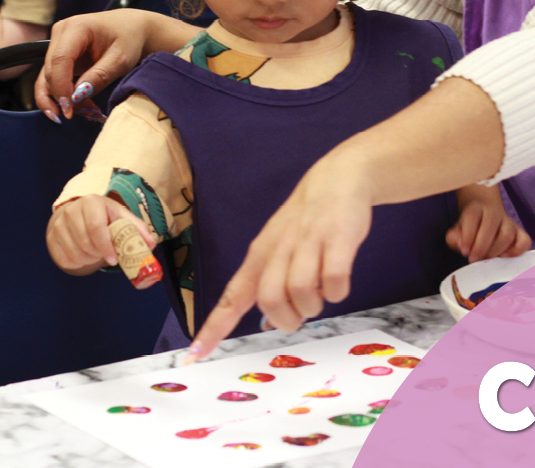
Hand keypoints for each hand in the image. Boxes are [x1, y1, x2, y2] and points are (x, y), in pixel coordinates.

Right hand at [35, 9, 149, 120]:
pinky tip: (73, 108)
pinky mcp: (60, 55)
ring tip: (85, 113)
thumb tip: (77, 95)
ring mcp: (58, 43)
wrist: (133, 28)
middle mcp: (61, 33)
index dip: (61, 86)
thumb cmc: (129, 39)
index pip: (60, 59)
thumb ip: (99, 76)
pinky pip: (53, 78)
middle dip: (65, 96)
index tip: (69, 108)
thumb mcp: (121, 59)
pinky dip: (62, 95)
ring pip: (49, 77)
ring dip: (62, 99)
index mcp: (76, 27)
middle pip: (52, 71)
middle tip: (88, 113)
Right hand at [47, 194, 156, 274]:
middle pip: (85, 242)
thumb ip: (137, 229)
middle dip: (99, 254)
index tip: (113, 260)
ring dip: (89, 259)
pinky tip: (84, 255)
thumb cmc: (104, 215)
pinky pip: (64, 260)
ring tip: (96, 253)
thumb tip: (150, 244)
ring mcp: (57, 225)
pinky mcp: (50, 238)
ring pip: (75, 253)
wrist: (76, 212)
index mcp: (91, 202)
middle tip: (107, 255)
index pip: (96, 227)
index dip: (105, 246)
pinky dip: (77, 263)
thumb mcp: (120, 216)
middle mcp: (71, 211)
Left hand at [189, 152, 373, 357]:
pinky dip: (338, 291)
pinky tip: (338, 283)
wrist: (339, 177)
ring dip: (313, 306)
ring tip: (322, 295)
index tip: (194, 356)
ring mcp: (310, 242)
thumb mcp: (279, 245)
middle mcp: (280, 249)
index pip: (231, 297)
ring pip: (301, 291)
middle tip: (300, 316)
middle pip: (269, 299)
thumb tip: (266, 323)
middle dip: (286, 319)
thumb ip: (270, 281)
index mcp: (260, 254)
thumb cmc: (306, 219)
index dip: (214, 328)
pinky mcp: (339, 238)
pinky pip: (334, 280)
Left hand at [448, 184, 531, 261]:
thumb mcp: (457, 230)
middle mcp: (494, 212)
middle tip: (474, 259)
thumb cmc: (470, 229)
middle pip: (490, 225)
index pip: (472, 217)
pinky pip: (524, 240)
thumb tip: (461, 245)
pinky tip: (505, 257)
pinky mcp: (520, 232)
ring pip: (507, 234)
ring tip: (486, 260)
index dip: (467, 236)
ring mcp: (509, 222)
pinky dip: (517, 250)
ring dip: (495, 250)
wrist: (485, 216)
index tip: (464, 252)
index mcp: (476, 208)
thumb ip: (454, 238)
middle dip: (481, 246)